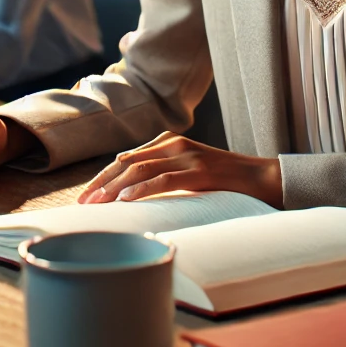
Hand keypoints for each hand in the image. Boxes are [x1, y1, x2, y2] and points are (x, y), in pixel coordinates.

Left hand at [76, 132, 283, 207]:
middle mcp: (175, 145)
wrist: (263, 179)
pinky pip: (164, 179)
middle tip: (83, 203)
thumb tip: (131, 190)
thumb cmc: (225, 181)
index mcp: (170, 143)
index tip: (85, 195)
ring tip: (97, 203)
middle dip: (102, 182)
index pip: (127, 158)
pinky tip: (126, 199)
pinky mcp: (200, 171)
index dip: (104, 176)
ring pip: (140, 169)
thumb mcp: (189, 172)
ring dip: (115, 187)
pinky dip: (142, 188)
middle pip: (127, 161)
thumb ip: (164, 173)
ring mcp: (187, 156)